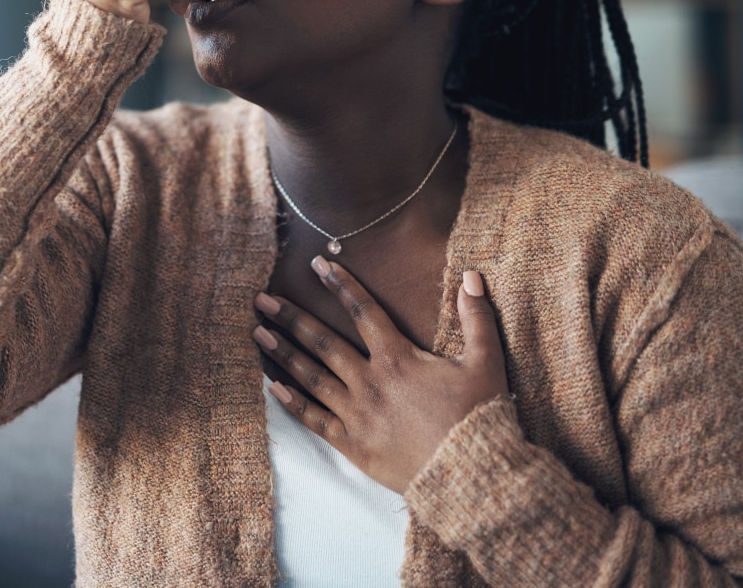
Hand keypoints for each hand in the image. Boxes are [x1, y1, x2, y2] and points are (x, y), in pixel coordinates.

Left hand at [252, 259, 509, 493]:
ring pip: (311, 376)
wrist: (472, 478)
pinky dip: (291, 402)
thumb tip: (471, 275)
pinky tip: (271, 387)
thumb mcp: (485, 363)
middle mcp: (370, 381)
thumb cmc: (479, 418)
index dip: (341, 284)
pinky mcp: (352, 445)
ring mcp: (357, 414)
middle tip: (262, 299)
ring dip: (282, 353)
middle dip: (291, 317)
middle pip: (323, 342)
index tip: (318, 264)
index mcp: (398, 358)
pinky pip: (314, 420)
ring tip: (257, 333)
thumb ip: (476, 317)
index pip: (363, 311)